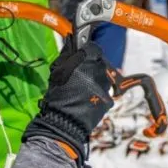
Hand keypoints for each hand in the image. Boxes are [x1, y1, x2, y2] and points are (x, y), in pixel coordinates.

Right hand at [23, 36, 113, 167]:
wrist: (64, 124)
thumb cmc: (57, 97)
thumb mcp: (57, 72)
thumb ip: (67, 56)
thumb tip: (72, 43)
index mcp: (86, 62)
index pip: (93, 48)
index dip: (86, 52)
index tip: (81, 57)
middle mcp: (99, 72)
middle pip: (100, 62)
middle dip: (92, 66)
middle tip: (80, 75)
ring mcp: (106, 87)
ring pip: (104, 77)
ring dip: (96, 79)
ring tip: (82, 90)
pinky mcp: (110, 100)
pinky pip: (106, 91)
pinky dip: (98, 93)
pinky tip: (87, 99)